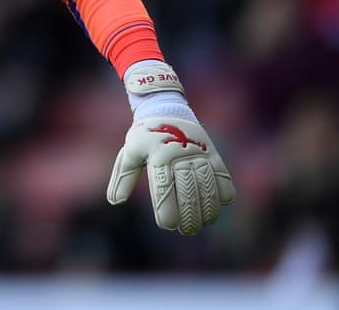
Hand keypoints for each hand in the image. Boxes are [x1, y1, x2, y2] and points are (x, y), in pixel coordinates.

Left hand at [107, 110, 235, 234]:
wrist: (166, 108)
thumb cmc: (144, 135)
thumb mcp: (129, 152)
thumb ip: (123, 177)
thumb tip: (115, 201)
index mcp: (156, 155)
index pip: (163, 186)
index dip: (167, 208)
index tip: (168, 226)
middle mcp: (179, 154)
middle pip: (187, 190)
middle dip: (189, 214)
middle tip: (187, 231)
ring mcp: (198, 152)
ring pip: (207, 185)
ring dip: (208, 208)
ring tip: (204, 224)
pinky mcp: (212, 152)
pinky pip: (222, 174)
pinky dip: (223, 191)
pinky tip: (219, 206)